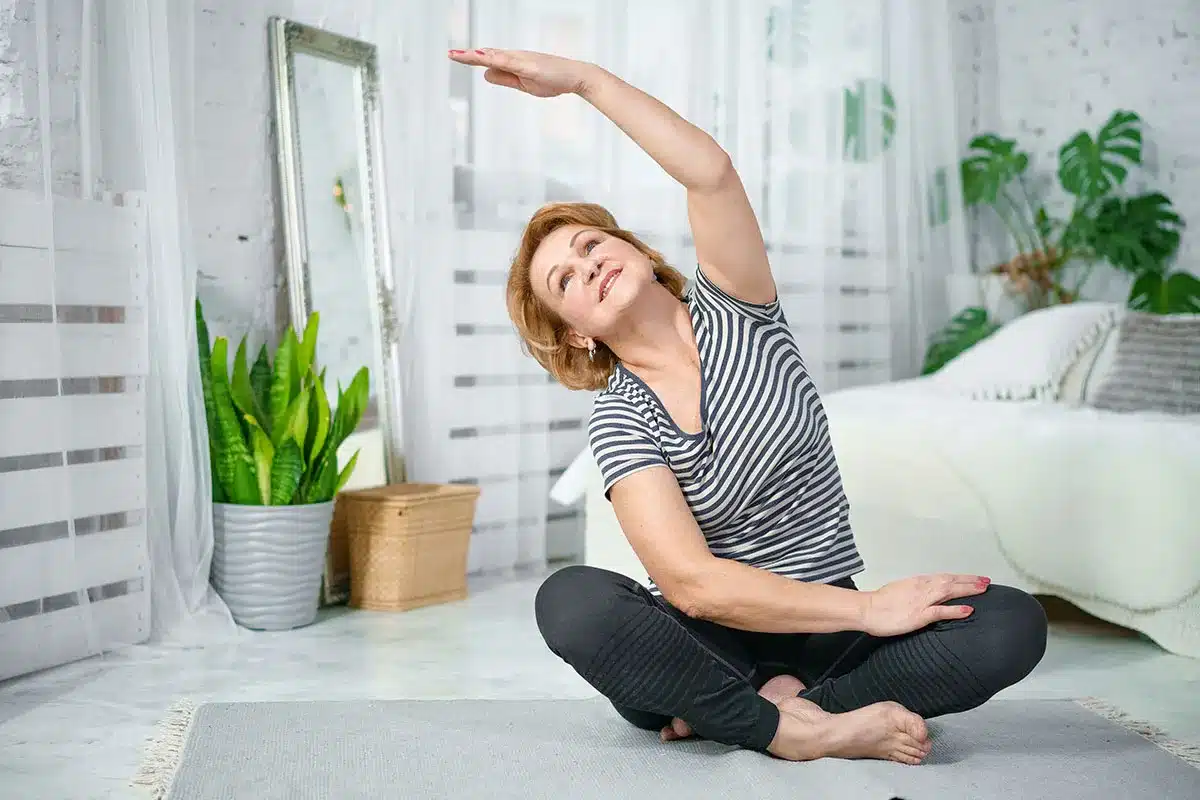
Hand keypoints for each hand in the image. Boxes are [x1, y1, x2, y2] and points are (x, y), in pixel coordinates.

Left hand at [447, 48, 595, 97]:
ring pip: (494, 56)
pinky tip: (485, 57)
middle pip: (486, 55)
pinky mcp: (529, 65)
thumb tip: (486, 75)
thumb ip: (504, 78)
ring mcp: (522, 59)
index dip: (469, 58)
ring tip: (459, 55)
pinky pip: (510, 61)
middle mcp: (514, 57)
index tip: (453, 56)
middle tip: (449, 54)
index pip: (486, 59)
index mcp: (512, 63)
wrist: (575, 76)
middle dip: (467, 56)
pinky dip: (496, 59)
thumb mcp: (523, 83)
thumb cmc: (553, 79)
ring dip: (477, 55)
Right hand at [860, 574, 990, 636]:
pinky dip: (955, 609)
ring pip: (949, 591)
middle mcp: (923, 588)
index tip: (975, 578)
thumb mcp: (900, 591)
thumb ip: (915, 592)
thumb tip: (925, 595)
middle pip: (950, 582)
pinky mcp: (920, 615)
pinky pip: (941, 611)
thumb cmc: (878, 602)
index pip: (944, 578)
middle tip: (986, 581)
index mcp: (918, 582)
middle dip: (970, 581)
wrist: (866, 609)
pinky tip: (968, 609)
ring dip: (968, 590)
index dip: (961, 578)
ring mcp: (922, 601)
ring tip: (983, 589)